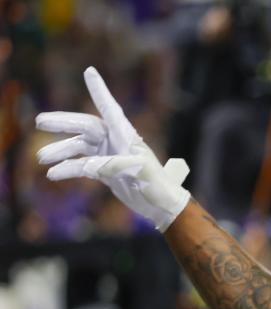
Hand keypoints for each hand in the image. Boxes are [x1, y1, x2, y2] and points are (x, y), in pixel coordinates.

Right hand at [35, 67, 190, 231]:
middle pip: (84, 127)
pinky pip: (81, 166)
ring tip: (41, 157)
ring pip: (78, 147)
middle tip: (39, 122)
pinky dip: (67, 169)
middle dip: (62, 124)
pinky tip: (53, 174)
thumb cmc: (158, 184)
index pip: (110, 108)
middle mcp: (115, 141)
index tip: (89, 71)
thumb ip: (115, 165)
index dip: (99, 91)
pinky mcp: (104, 171)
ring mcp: (108, 155)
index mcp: (126, 135)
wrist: (161, 205)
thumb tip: (87, 166)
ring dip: (60, 151)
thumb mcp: (140, 172)